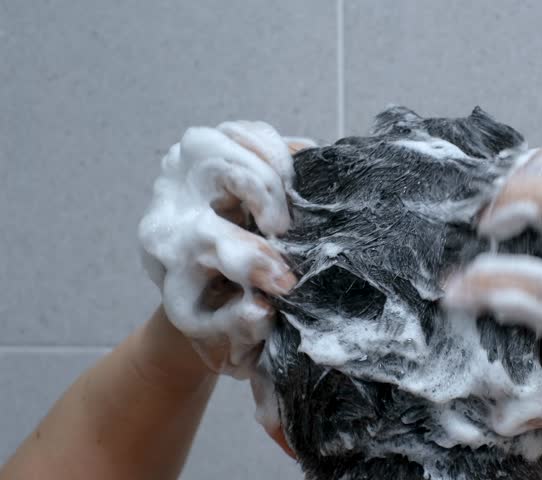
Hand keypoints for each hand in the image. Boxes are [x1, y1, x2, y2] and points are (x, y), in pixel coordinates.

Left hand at [138, 121, 312, 378]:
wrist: (193, 286)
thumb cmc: (215, 309)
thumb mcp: (222, 329)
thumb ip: (241, 322)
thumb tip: (264, 307)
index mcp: (167, 248)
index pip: (209, 237)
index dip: (255, 259)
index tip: (287, 282)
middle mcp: (169, 200)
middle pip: (220, 173)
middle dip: (265, 197)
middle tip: (286, 229)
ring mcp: (183, 169)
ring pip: (229, 141)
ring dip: (273, 169)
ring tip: (292, 200)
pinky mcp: (204, 151)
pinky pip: (243, 130)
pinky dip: (274, 147)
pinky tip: (293, 173)